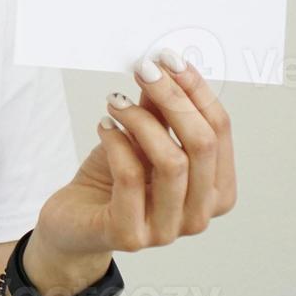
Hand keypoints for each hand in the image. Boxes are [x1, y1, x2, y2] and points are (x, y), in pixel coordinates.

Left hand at [28, 49, 237, 288]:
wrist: (75, 222)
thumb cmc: (115, 180)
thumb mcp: (142, 139)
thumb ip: (160, 111)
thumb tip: (166, 67)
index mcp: (216, 190)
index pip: (220, 132)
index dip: (197, 91)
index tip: (169, 59)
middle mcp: (199, 215)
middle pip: (202, 145)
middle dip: (173, 98)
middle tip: (144, 69)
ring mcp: (167, 230)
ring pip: (171, 162)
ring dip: (141, 120)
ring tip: (116, 100)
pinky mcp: (130, 235)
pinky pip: (130, 177)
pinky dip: (117, 142)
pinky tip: (104, 125)